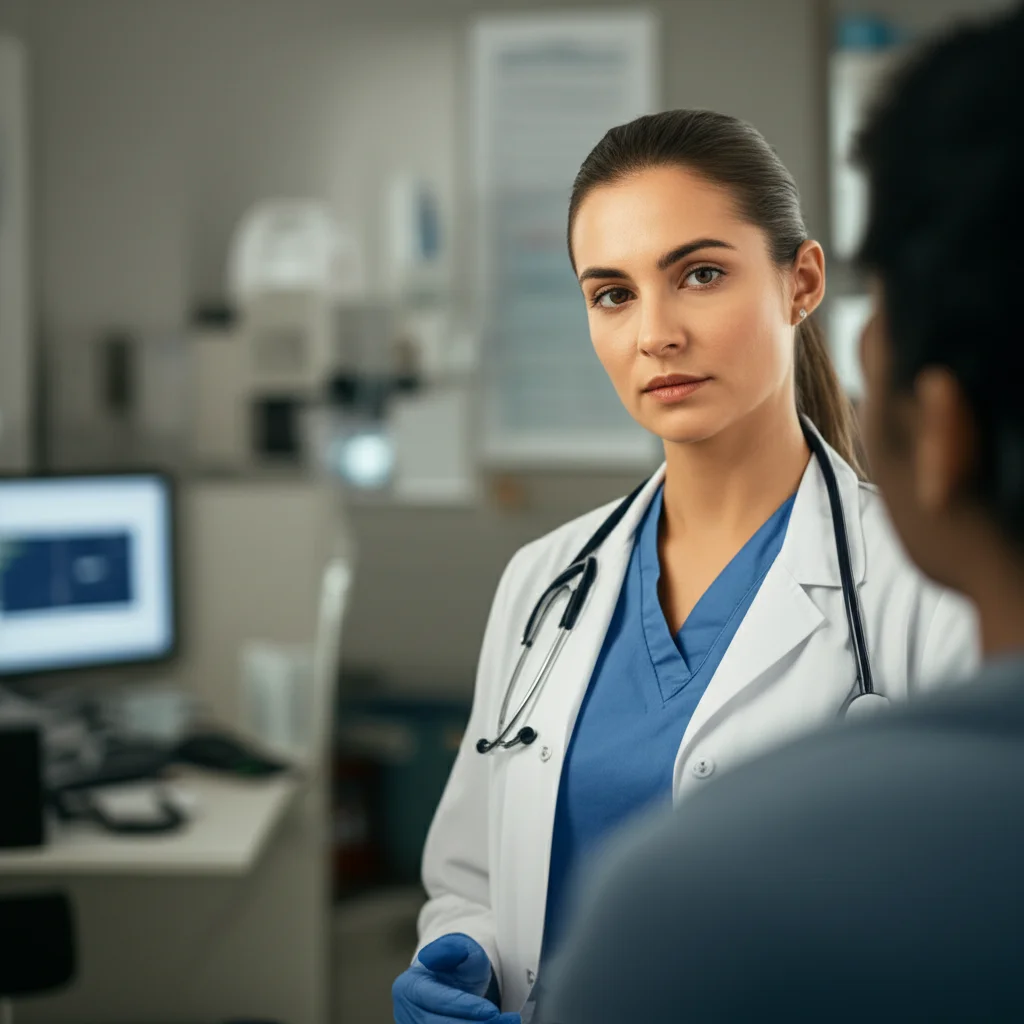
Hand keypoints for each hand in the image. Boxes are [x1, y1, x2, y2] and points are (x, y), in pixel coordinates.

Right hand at [393, 933, 520, 1022]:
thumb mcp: (459, 949)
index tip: (492, 1010)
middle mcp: (407, 1013)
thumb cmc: (454, 965)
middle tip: (507, 1022)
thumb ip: (452, 949)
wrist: (449, 984)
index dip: (465, 1007)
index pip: (438, 1001)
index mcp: (409, 987)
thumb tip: (429, 956)